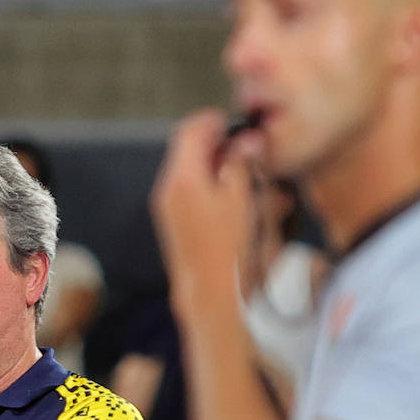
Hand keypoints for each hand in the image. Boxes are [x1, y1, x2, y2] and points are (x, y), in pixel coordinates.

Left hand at [150, 110, 257, 318]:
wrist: (210, 298)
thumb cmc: (230, 249)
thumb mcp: (242, 199)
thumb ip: (241, 163)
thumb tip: (246, 140)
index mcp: (181, 179)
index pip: (190, 130)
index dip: (214, 121)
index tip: (235, 123)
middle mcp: (168, 191)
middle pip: (190, 152)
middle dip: (222, 148)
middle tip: (248, 152)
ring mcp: (169, 211)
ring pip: (194, 175)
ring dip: (222, 172)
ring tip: (251, 182)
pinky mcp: (176, 228)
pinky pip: (195, 198)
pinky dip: (217, 194)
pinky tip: (240, 206)